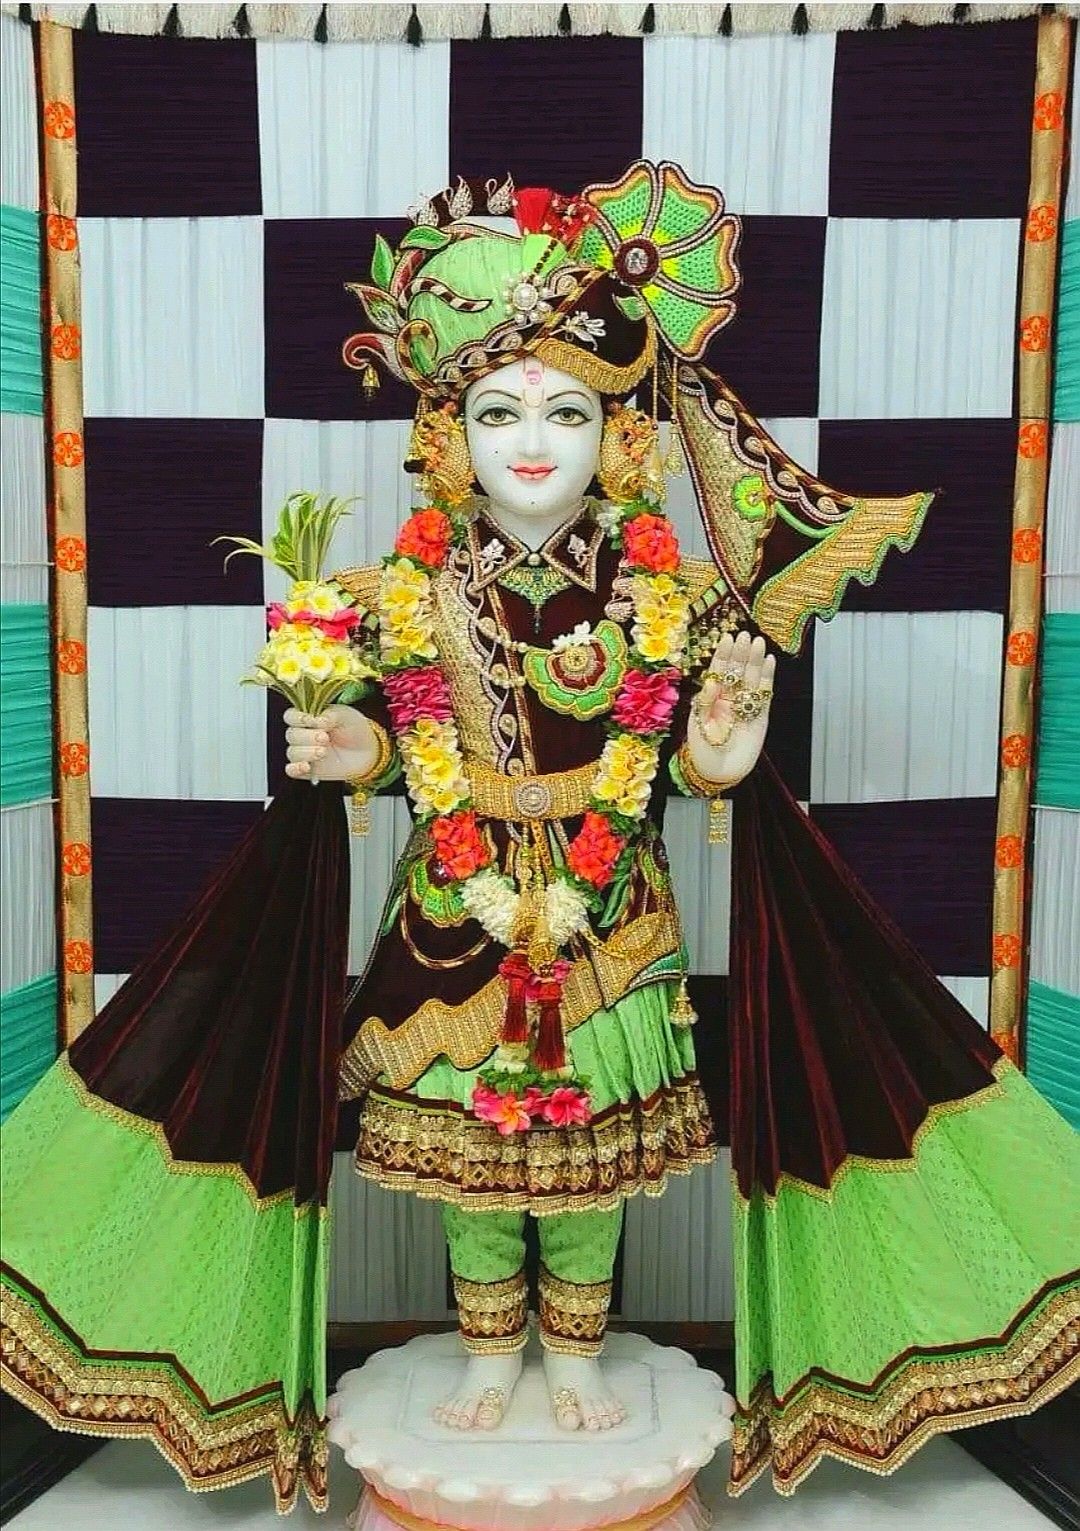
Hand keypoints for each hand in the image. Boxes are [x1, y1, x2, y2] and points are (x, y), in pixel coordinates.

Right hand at [283, 704, 378, 781]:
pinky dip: (295, 768)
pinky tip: (306, 766)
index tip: (311, 721)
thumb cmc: (354, 729)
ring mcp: (303, 752)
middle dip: (307, 736)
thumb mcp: (345, 715)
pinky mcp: (307, 770)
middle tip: (325, 738)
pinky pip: (292, 770)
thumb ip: (330, 715)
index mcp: (308, 718)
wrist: (367, 751)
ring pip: (292, 752)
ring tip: (323, 752)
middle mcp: (302, 735)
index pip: (291, 716)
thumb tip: (317, 721)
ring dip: (306, 752)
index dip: (297, 718)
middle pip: (292, 735)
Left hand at [685, 630, 775, 786]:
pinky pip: (765, 694)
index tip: (727, 638)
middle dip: (741, 653)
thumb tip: (711, 680)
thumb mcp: (697, 723)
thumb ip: (704, 701)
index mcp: (712, 696)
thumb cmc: (702, 749)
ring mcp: (745, 705)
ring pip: (752, 678)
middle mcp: (729, 697)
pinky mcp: (760, 716)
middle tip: (746, 636)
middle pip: (737, 670)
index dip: (723, 654)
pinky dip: (768, 678)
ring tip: (759, 643)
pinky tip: (769, 662)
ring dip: (755, 661)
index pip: (719, 670)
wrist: (718, 772)